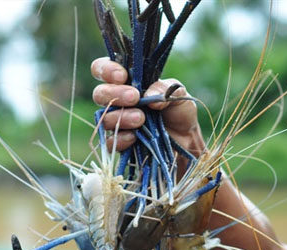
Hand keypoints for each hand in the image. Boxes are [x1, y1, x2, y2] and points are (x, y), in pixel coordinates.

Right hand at [91, 57, 205, 156]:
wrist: (186, 139)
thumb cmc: (178, 111)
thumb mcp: (178, 94)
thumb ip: (165, 89)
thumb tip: (149, 94)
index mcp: (127, 82)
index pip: (103, 69)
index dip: (106, 69)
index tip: (122, 76)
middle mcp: (118, 101)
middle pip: (100, 93)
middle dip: (115, 94)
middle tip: (134, 97)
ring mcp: (117, 122)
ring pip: (104, 117)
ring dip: (121, 116)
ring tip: (141, 118)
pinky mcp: (120, 142)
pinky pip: (110, 142)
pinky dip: (121, 138)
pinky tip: (134, 136)